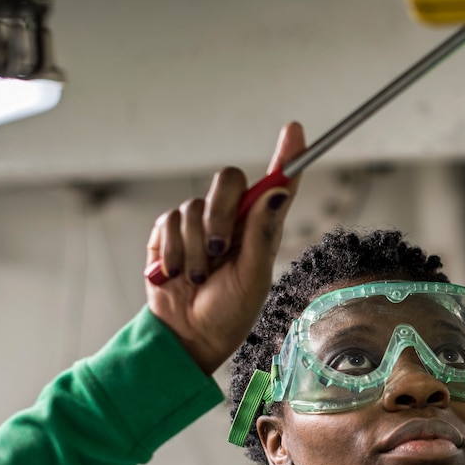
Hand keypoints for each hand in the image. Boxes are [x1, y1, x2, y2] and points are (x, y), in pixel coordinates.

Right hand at [145, 123, 305, 373]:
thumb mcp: (254, 278)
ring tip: (199, 278)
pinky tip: (177, 273)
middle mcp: (233, 219)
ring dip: (195, 248)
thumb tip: (278, 191)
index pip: (278, 182)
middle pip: (228, 180)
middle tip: (218, 249)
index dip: (287, 155)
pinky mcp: (168, 231)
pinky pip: (168, 221)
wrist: (187, 334)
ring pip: (194, 206)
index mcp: (261, 227)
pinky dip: (173, 250)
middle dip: (220, 214)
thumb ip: (262, 234)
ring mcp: (200, 223)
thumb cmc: (229, 312)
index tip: (296, 130)